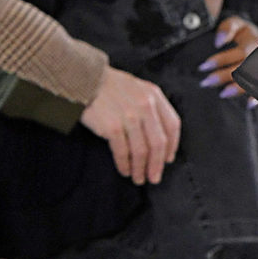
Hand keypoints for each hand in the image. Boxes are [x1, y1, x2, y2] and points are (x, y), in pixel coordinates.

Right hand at [81, 67, 180, 184]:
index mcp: (154, 96)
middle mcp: (145, 106)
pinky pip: (123, 152)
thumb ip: (151, 108)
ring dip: (141, 169)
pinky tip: (124, 170)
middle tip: (154, 177)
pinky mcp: (112, 126)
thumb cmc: (110, 87)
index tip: (168, 159)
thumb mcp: (138, 89)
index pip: (172, 125)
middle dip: (157, 164)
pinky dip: (125, 164)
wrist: (84, 80)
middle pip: (158, 142)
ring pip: (141, 151)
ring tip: (138, 178)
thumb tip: (161, 139)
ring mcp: (129, 116)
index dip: (172, 146)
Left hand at [200, 15, 257, 97]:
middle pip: (243, 68)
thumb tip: (217, 42)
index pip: (236, 53)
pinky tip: (248, 104)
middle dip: (224, 76)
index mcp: (254, 42)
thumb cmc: (247, 34)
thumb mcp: (237, 24)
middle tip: (206, 82)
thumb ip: (227, 28)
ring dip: (238, 88)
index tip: (204, 66)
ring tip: (223, 94)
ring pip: (253, 80)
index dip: (220, 60)